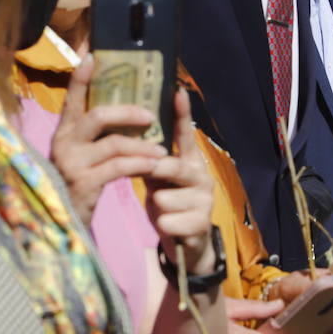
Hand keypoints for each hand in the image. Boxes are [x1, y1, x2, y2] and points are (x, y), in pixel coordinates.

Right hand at [51, 57, 165, 222]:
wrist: (66, 223)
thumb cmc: (80, 184)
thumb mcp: (82, 156)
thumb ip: (95, 136)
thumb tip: (125, 112)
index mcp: (63, 132)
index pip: (71, 99)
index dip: (81, 77)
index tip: (93, 55)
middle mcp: (63, 144)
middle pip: (99, 115)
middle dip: (129, 112)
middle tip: (151, 115)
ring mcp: (72, 163)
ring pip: (114, 143)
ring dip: (143, 144)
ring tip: (162, 149)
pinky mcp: (84, 183)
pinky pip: (119, 167)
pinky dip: (140, 164)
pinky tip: (153, 165)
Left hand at [143, 89, 216, 275]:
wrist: (187, 242)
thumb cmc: (168, 202)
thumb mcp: (159, 178)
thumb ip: (151, 158)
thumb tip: (126, 132)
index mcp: (190, 161)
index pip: (185, 134)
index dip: (182, 113)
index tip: (177, 91)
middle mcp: (202, 176)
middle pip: (175, 167)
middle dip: (157, 171)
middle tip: (149, 174)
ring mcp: (205, 201)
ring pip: (166, 198)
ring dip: (158, 205)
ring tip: (162, 208)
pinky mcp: (201, 225)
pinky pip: (169, 222)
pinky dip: (163, 225)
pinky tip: (169, 226)